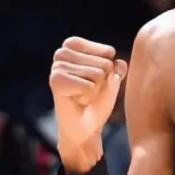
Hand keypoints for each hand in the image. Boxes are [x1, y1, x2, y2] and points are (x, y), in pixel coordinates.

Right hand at [50, 37, 126, 159]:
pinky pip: (88, 86)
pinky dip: (88, 96)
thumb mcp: (113, 83)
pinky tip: (76, 99)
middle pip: (104, 64)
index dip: (110, 70)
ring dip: (95, 90)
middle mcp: (63, 52)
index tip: (97, 80)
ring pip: (97, 74)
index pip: (108, 52)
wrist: (83, 128)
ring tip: (82, 95)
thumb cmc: (98, 102)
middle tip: (88, 91)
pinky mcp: (55, 80)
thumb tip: (120, 64)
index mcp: (75, 46)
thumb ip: (119, 71)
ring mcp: (57, 66)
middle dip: (103, 82)